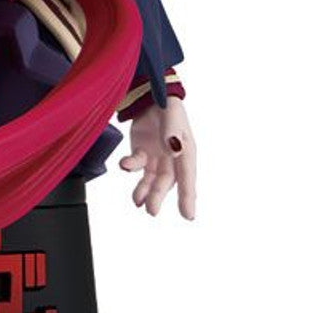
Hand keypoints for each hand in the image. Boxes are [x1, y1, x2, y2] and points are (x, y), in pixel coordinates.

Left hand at [119, 97, 195, 218]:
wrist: (149, 96)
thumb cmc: (167, 106)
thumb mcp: (172, 117)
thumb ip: (172, 133)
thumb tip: (175, 149)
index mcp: (186, 151)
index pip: (187, 176)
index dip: (188, 197)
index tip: (188, 216)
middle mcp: (172, 158)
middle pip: (166, 182)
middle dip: (159, 196)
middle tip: (151, 211)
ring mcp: (156, 157)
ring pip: (151, 180)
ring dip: (144, 190)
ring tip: (137, 201)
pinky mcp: (142, 153)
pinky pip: (137, 165)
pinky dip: (130, 168)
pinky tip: (125, 166)